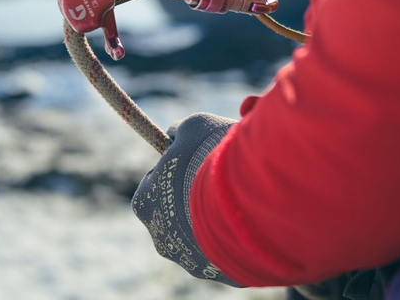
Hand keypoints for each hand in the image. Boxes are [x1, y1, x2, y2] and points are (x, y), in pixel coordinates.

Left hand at [132, 113, 243, 286]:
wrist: (247, 201)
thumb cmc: (212, 159)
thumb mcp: (195, 126)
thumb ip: (181, 130)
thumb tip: (176, 133)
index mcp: (146, 203)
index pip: (153, 185)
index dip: (173, 169)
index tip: (192, 160)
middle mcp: (163, 239)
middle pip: (177, 214)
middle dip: (196, 197)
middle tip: (221, 178)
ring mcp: (193, 261)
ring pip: (205, 235)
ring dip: (218, 218)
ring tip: (242, 196)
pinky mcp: (224, 274)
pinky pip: (231, 250)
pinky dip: (239, 235)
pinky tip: (253, 217)